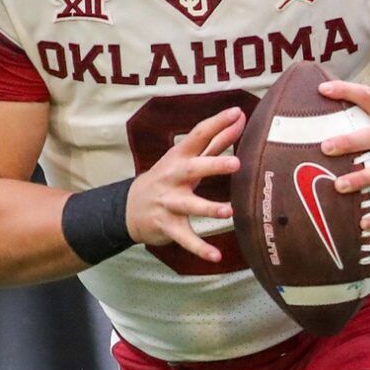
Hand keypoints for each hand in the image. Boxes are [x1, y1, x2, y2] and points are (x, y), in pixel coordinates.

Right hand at [126, 106, 243, 262]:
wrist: (129, 207)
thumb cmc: (168, 178)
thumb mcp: (186, 158)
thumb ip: (215, 140)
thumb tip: (239, 117)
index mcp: (179, 157)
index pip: (198, 136)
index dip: (217, 123)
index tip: (237, 113)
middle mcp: (173, 177)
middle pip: (193, 169)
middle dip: (213, 166)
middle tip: (236, 164)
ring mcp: (168, 202)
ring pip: (188, 205)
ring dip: (208, 208)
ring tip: (228, 212)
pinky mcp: (168, 226)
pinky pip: (185, 238)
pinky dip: (200, 248)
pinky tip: (216, 256)